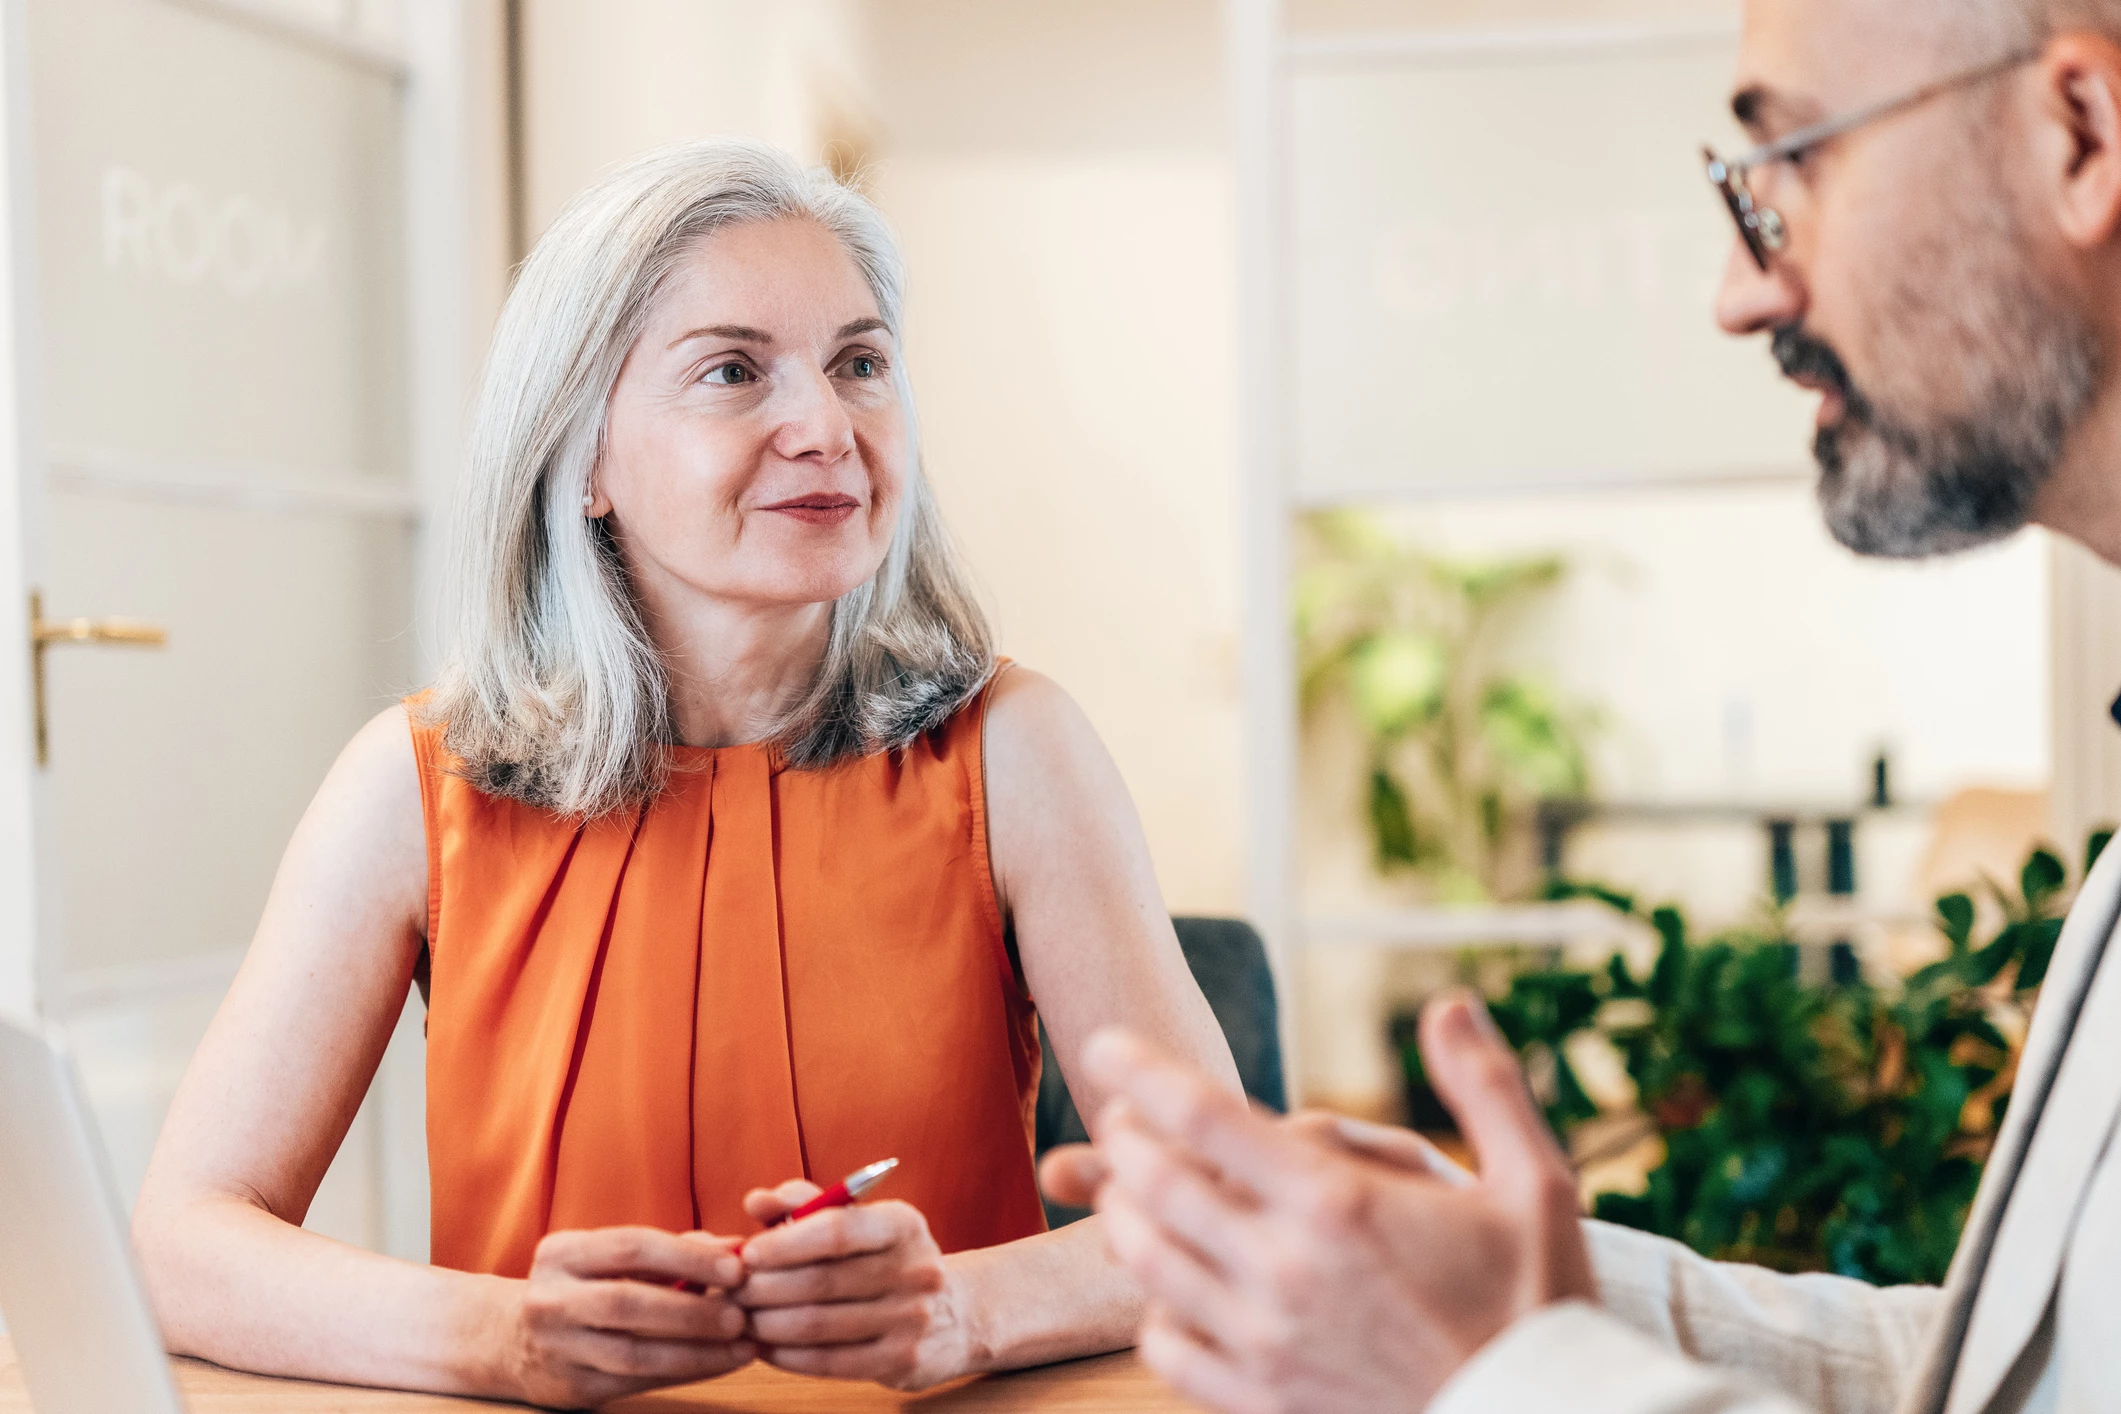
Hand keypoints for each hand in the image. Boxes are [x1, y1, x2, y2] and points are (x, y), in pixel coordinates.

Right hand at [499, 1226, 754, 1407]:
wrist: (509, 1339)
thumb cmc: (584, 1286)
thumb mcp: (611, 1257)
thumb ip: (673, 1249)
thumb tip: (737, 1247)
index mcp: (562, 1252)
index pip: (631, 1247)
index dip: (688, 1257)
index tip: (736, 1268)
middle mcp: (550, 1299)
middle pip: (627, 1302)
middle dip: (692, 1310)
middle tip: (740, 1315)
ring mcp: (557, 1347)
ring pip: (633, 1353)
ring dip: (695, 1351)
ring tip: (740, 1345)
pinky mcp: (570, 1387)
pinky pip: (636, 1383)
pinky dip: (684, 1373)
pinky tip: (717, 1364)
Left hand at [731, 1180, 971, 1389]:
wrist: (952, 1314)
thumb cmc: (882, 1259)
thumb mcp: (856, 1220)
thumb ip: (805, 1204)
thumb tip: (756, 1201)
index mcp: (903, 1224)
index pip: (837, 1230)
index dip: (784, 1242)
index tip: (747, 1253)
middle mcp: (916, 1269)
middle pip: (820, 1282)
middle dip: (764, 1288)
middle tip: (731, 1292)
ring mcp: (914, 1318)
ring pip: (818, 1325)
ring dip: (767, 1324)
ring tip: (740, 1319)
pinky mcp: (904, 1361)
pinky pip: (829, 1362)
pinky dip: (786, 1356)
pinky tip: (764, 1347)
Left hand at [1070, 990, 1595, 1413]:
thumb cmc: (1543, 1304)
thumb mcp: (1536, 1182)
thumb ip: (1483, 1086)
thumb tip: (1450, 1006)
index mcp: (1339, 1203)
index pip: (1205, 1118)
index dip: (1143, 1073)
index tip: (1105, 1045)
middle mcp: (1286, 1268)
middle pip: (1159, 1185)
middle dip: (1125, 1139)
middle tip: (1122, 1117)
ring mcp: (1266, 1339)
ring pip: (1150, 1264)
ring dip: (1126, 1215)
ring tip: (1130, 1191)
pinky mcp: (1264, 1400)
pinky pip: (1170, 1351)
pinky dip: (1154, 1312)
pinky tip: (1170, 1293)